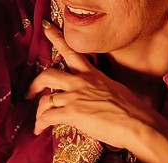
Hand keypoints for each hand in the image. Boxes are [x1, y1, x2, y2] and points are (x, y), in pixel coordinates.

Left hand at [27, 23, 167, 154]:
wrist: (136, 123)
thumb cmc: (131, 110)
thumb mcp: (114, 90)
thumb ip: (98, 89)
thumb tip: (92, 97)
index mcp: (92, 74)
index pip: (72, 52)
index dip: (56, 38)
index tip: (46, 28)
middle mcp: (80, 82)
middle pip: (48, 75)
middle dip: (35, 84)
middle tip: (30, 92)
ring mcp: (75, 96)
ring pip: (44, 99)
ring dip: (38, 112)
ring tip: (38, 121)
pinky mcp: (72, 113)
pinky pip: (47, 117)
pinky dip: (40, 124)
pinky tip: (40, 130)